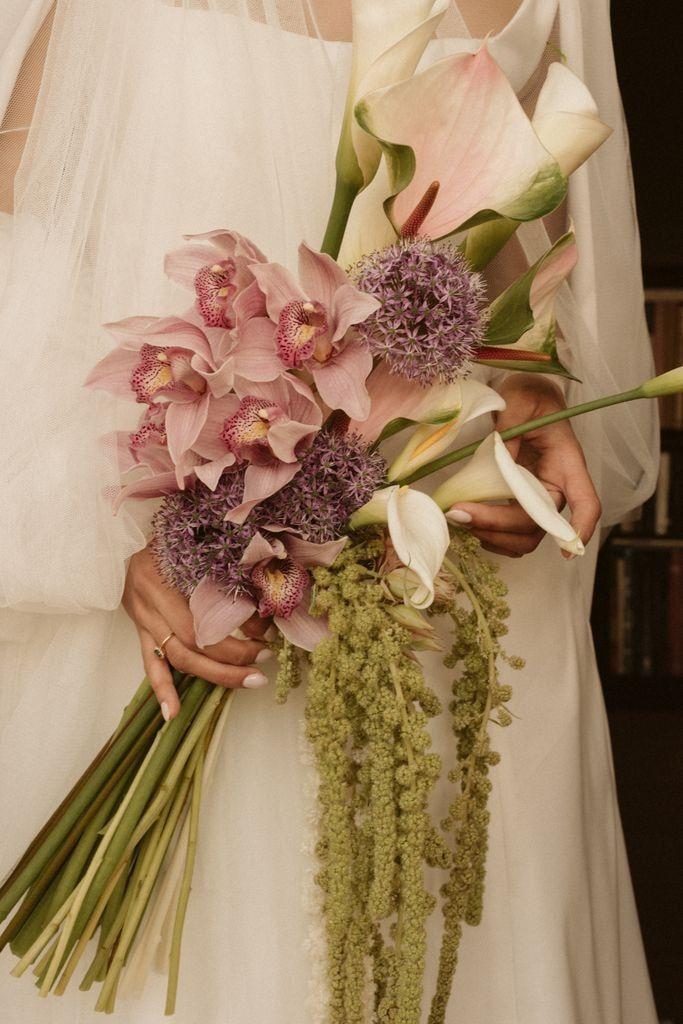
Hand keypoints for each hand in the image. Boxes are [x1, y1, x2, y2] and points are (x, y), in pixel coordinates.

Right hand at [123, 546, 271, 719]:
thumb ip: (221, 572)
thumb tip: (263, 608)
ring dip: (213, 675)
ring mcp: (142, 620)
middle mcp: (148, 604)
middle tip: (264, 665)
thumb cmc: (166, 537)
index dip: (233, 638)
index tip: (267, 636)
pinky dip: (163, 690)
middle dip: (231, 661)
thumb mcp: (191, 548)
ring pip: (175, 660)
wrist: (121, 537)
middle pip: (190, 647)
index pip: (199, 624)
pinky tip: (173, 714)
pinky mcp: (139, 630)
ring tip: (248, 682)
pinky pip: (149, 665)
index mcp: (160, 579)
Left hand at [449, 375, 600, 557]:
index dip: (581, 527)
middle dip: (500, 526)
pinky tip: (466, 520)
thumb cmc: (529, 396)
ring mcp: (535, 500)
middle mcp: (554, 488)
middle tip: (460, 513)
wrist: (521, 400)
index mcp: (567, 463)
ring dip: (491, 536)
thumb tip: (499, 460)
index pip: (587, 502)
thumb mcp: (521, 398)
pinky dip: (488, 535)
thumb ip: (511, 424)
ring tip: (458, 516)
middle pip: (539, 526)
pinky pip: (508, 535)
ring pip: (523, 538)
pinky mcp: (516, 504)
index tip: (566, 550)